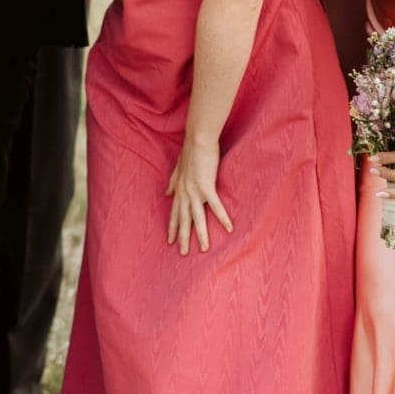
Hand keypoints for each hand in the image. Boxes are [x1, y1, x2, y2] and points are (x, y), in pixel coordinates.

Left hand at [166, 135, 230, 255]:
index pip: (174, 213)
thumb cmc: (190, 151)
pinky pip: (215, 206)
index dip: (172, 227)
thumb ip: (172, 182)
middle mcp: (184, 193)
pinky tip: (228, 229)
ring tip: (203, 249)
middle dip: (182, 237)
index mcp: (179, 190)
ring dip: (201, 235)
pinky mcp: (206, 187)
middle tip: (182, 253)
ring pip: (197, 218)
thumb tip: (166, 193)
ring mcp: (195, 191)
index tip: (170, 240)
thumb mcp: (178, 168)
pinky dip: (222, 218)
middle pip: (183, 220)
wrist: (197, 140)